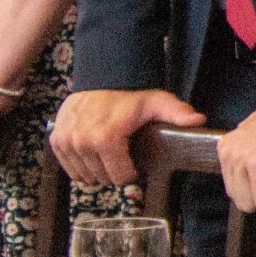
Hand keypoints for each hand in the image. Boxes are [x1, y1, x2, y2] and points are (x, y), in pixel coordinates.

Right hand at [52, 87, 205, 187]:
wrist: (103, 78)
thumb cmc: (132, 94)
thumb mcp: (158, 103)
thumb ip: (178, 114)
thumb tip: (199, 120)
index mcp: (106, 139)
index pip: (120, 177)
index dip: (132, 173)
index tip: (136, 163)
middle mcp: (82, 142)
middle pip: (103, 178)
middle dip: (115, 172)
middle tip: (124, 158)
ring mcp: (67, 141)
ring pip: (85, 176)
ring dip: (97, 171)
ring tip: (109, 156)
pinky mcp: (57, 139)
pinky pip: (68, 168)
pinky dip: (80, 166)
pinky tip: (93, 155)